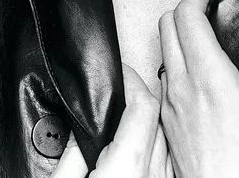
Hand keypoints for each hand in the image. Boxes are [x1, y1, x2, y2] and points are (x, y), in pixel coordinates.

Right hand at [53, 62, 173, 177]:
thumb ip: (72, 153)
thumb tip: (79, 126)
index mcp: (126, 166)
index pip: (144, 105)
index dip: (132, 80)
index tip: (119, 71)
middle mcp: (150, 174)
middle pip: (158, 117)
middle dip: (139, 96)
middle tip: (120, 90)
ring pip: (166, 138)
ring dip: (150, 122)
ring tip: (128, 117)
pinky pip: (166, 161)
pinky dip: (156, 146)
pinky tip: (140, 146)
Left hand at [158, 0, 238, 177]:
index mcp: (209, 77)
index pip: (187, 14)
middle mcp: (181, 85)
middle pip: (167, 22)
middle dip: (188, 4)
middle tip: (213, 6)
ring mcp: (169, 102)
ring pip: (163, 47)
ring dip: (181, 32)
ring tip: (208, 37)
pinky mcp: (165, 119)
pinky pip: (163, 74)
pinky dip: (177, 58)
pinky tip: (198, 69)